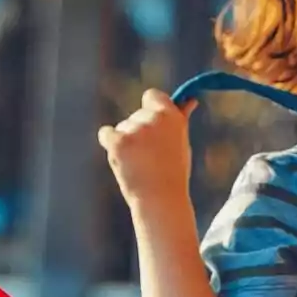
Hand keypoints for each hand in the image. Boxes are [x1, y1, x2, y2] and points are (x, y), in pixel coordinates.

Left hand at [98, 88, 196, 209]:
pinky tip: (123, 160)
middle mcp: (154, 118)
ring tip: (140, 164)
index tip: (153, 124)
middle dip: (139, 132)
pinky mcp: (118, 141)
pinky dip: (110, 144)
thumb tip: (190, 100)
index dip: (151, 108)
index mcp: (172, 116)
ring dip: (127, 142)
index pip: (152, 96)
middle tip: (150, 156)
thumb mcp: (181, 143)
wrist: (160, 200)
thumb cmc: (174, 174)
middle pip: (136, 115)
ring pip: (122, 127)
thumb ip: (180, 119)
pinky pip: (106, 133)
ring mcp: (135, 129)